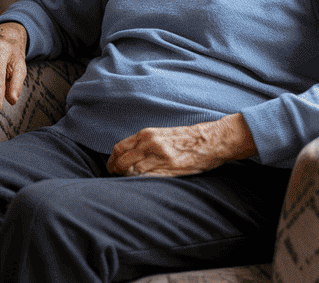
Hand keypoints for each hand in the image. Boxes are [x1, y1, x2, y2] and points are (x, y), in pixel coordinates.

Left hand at [106, 114, 257, 176]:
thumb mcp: (160, 134)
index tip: (111, 168)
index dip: (112, 160)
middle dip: (115, 171)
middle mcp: (149, 144)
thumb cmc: (184, 138)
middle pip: (121, 161)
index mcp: (146, 135)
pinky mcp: (169, 170)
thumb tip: (126, 155)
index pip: (119, 148)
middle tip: (116, 177)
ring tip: (129, 182)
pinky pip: (147, 179)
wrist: (208, 141)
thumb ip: (143, 143)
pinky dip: (140, 182)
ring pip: (132, 171)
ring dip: (127, 178)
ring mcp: (159, 158)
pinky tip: (141, 184)